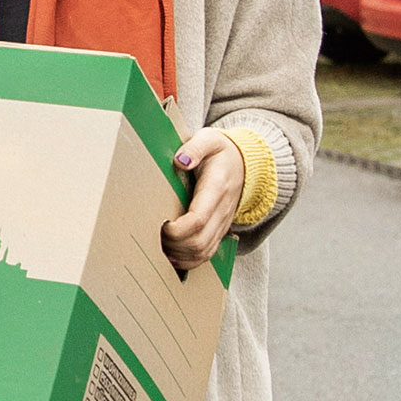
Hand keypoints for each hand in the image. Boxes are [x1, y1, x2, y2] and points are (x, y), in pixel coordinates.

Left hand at [162, 127, 249, 276]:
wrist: (246, 164)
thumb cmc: (222, 152)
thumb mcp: (210, 139)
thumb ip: (195, 148)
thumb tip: (181, 160)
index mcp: (217, 188)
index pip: (198, 219)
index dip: (177, 229)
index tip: (161, 224)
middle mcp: (222, 211)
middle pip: (199, 242)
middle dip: (174, 245)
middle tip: (154, 235)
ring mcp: (222, 224)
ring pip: (203, 252)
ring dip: (180, 255)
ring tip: (160, 247)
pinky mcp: (220, 231)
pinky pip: (207, 255)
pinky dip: (189, 261)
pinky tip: (172, 257)